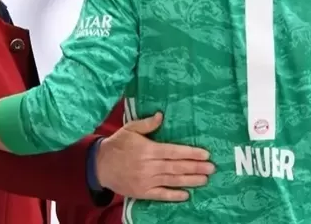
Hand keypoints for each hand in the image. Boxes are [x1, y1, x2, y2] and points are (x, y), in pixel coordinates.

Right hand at [95, 112, 214, 200]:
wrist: (99, 166)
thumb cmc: (117, 144)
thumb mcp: (130, 129)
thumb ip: (147, 124)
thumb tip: (161, 115)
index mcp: (148, 149)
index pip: (174, 151)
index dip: (191, 153)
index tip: (205, 154)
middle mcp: (149, 166)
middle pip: (176, 167)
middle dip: (196, 167)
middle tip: (212, 168)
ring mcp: (146, 181)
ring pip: (172, 181)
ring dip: (190, 181)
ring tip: (205, 180)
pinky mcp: (142, 192)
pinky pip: (160, 195)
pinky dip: (173, 195)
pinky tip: (186, 195)